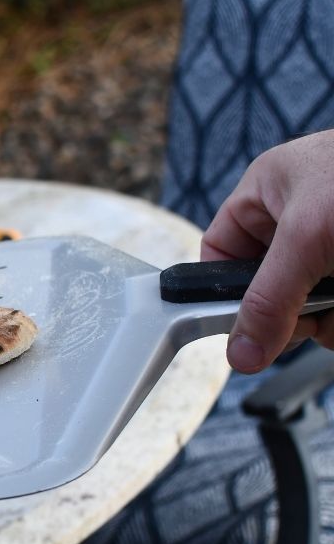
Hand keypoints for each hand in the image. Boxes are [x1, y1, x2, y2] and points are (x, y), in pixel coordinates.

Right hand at [201, 129, 333, 372]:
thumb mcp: (307, 239)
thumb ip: (269, 300)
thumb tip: (240, 353)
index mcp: (270, 190)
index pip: (221, 250)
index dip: (225, 289)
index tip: (244, 325)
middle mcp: (302, 215)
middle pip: (272, 285)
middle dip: (295, 310)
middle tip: (313, 315)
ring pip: (315, 301)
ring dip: (331, 316)